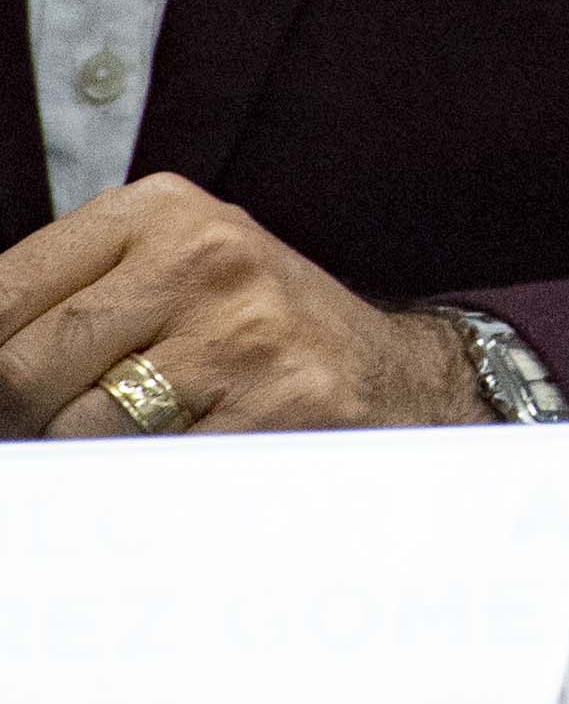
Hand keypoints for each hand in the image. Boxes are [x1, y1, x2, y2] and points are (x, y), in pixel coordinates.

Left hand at [0, 176, 487, 433]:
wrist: (394, 380)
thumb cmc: (249, 336)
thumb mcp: (162, 277)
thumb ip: (64, 304)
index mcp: (158, 211)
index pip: (0, 294)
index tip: (0, 403)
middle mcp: (204, 256)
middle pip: (21, 368)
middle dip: (15, 422)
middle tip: (39, 438)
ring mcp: (244, 330)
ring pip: (76, 431)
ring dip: (75, 463)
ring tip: (114, 456)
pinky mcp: (278, 403)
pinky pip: (147, 475)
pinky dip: (136, 492)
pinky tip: (166, 477)